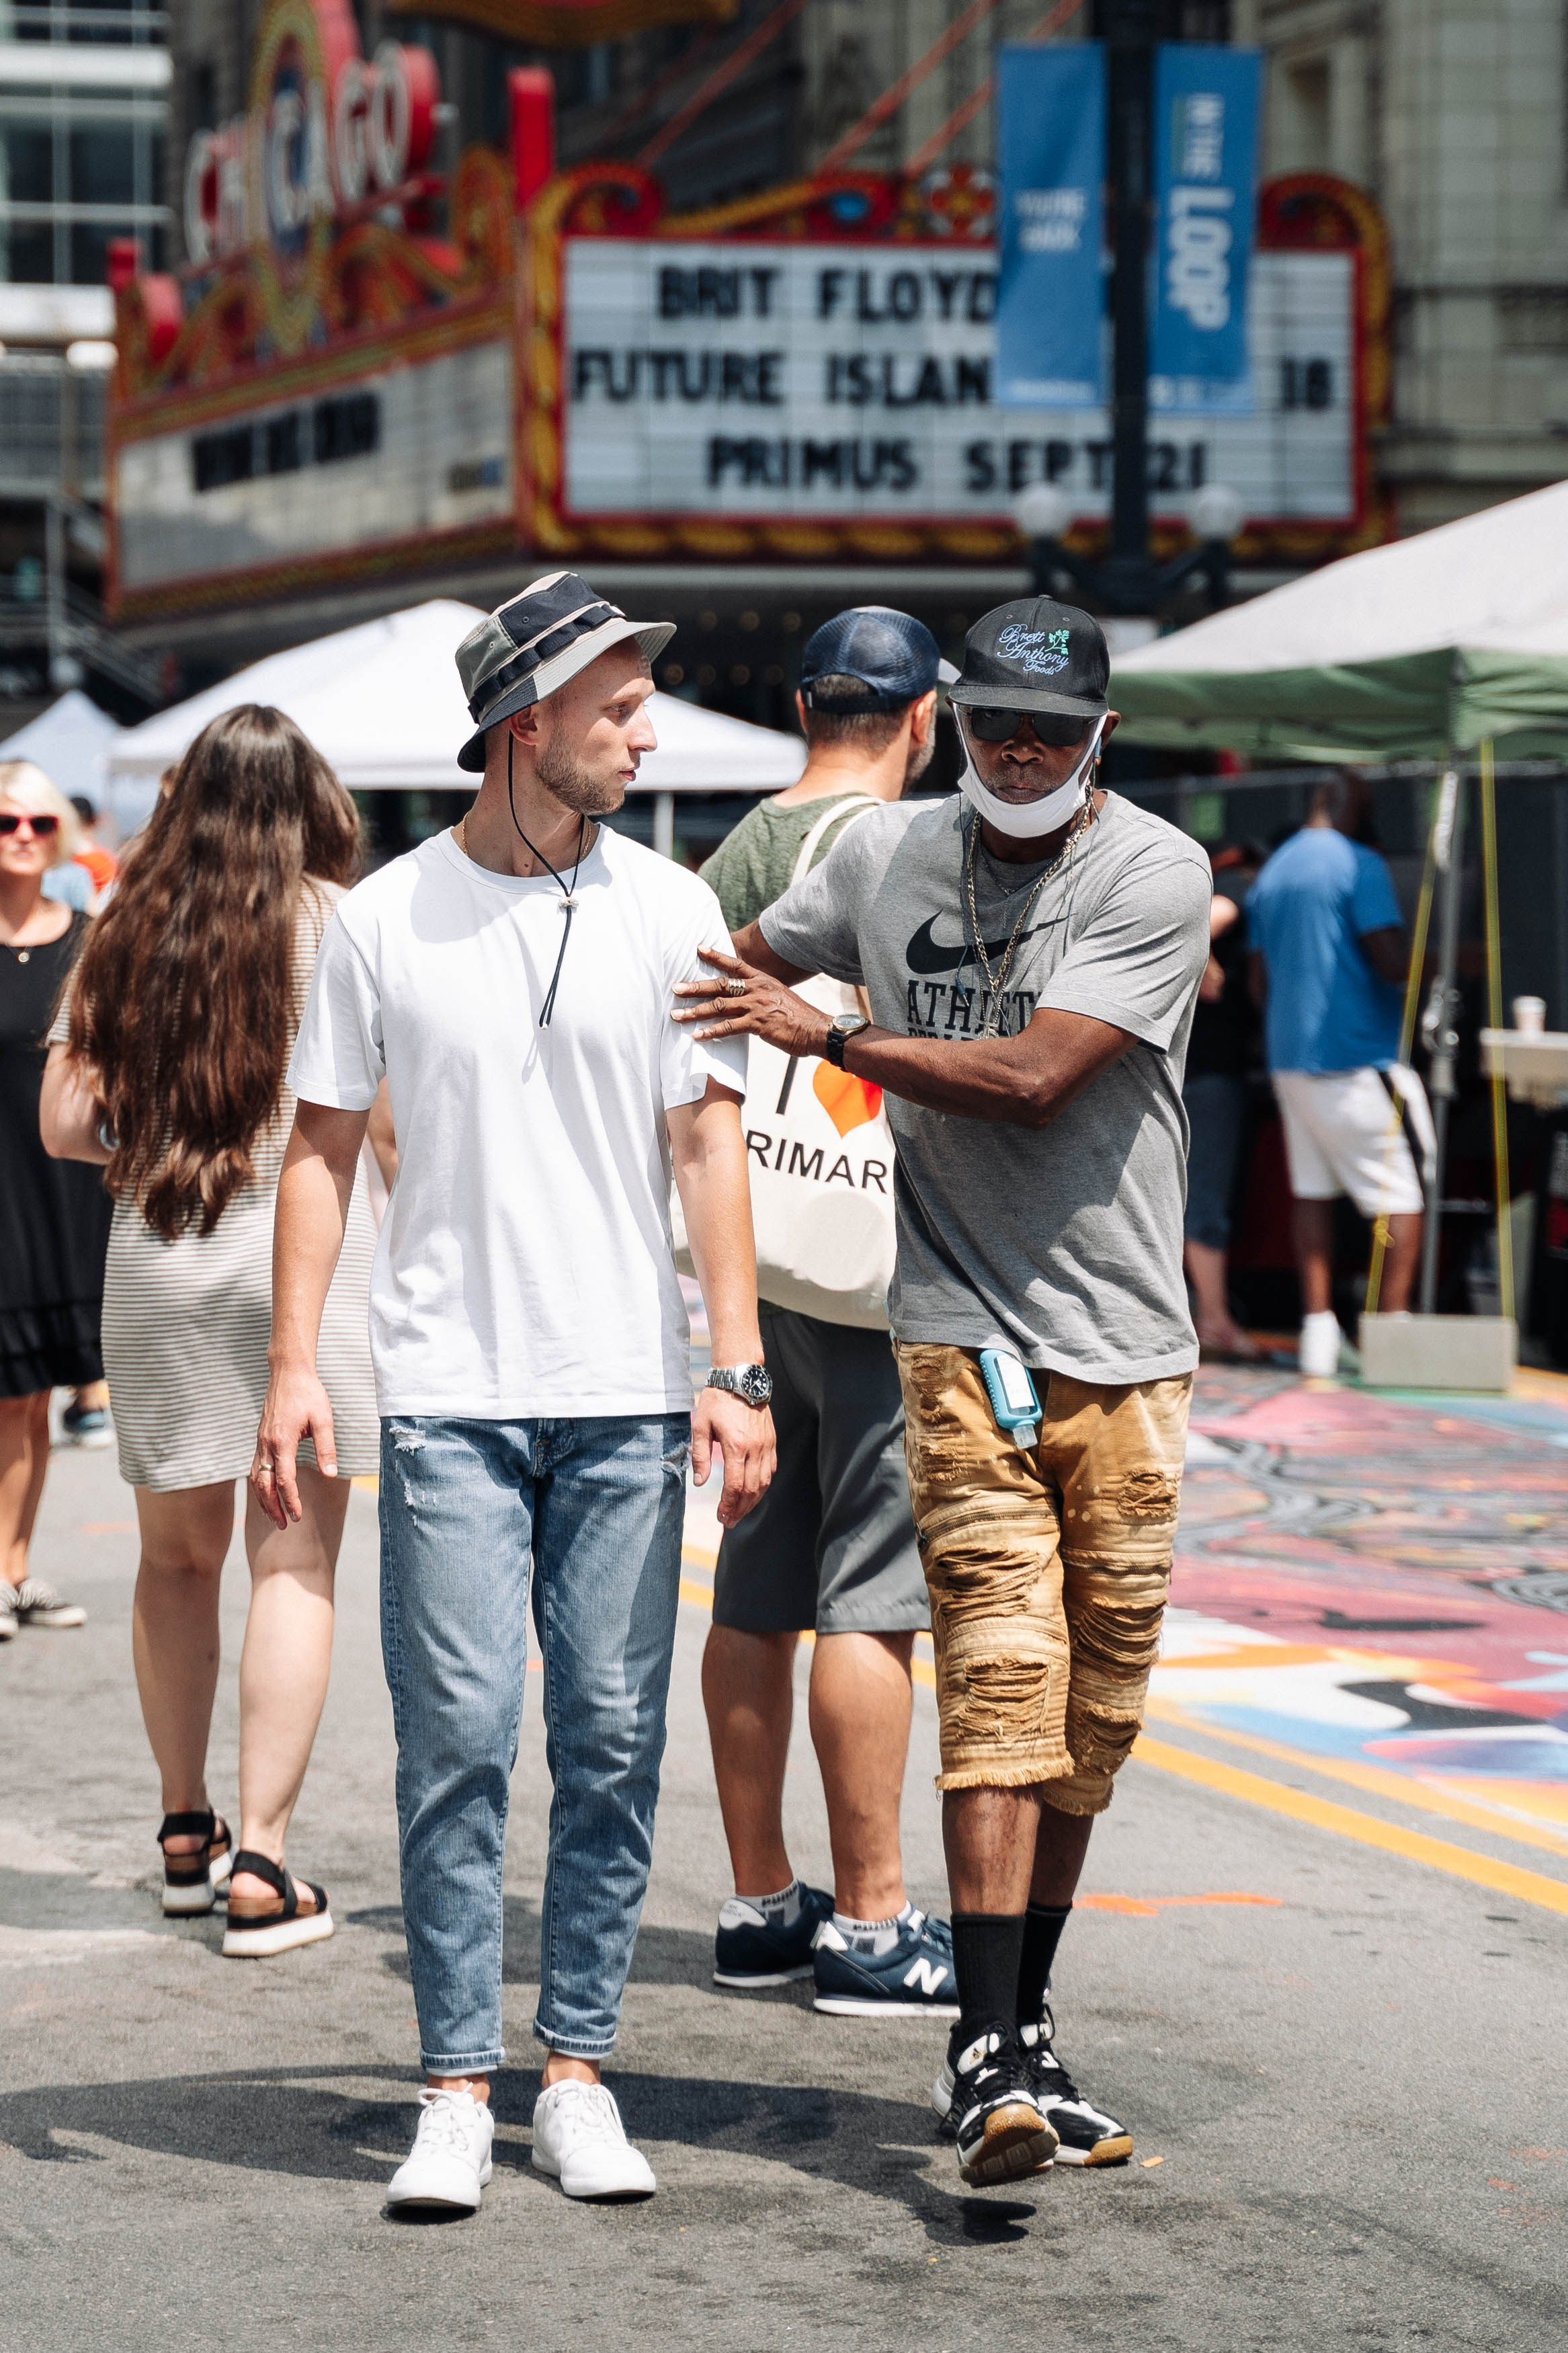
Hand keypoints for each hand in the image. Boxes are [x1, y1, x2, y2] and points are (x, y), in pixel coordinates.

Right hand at [250, 1360, 337, 1529]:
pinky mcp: (260, 1439)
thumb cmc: (309, 1394)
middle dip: (273, 1508)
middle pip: (264, 1485)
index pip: (284, 1481)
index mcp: (282, 1441)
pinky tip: (266, 1494)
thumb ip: (326, 1448)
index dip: (291, 1501)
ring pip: (256, 1478)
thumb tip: (330, 1475)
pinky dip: (259, 1485)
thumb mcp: (324, 1420)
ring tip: (274, 1517)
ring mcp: (260, 1441)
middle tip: (285, 1525)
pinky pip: (254, 1468)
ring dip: (263, 1500)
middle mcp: (266, 1444)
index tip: (298, 1516)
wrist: (288, 1372)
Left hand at [673, 947, 832, 1056]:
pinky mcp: (757, 1024)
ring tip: (676, 1015)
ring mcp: (756, 1006)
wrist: (817, 1029)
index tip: (698, 949)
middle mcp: (757, 989)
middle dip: (695, 986)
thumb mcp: (780, 998)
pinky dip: (710, 1031)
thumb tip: (745, 1001)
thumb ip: (761, 996)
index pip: (735, 964)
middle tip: (676, 987)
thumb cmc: (800, 1018)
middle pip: (720, 985)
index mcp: (763, 980)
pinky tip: (696, 1036)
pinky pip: (728, 1027)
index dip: (716, 956)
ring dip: (695, 1011)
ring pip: (719, 1006)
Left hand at [691, 1385, 775, 1527]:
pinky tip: (753, 1493)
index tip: (721, 1516)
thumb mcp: (700, 1425)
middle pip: (751, 1489)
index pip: (734, 1485)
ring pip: (764, 1483)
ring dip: (752, 1501)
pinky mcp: (772, 1441)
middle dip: (740, 1509)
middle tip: (729, 1521)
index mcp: (736, 1445)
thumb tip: (700, 1482)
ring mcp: (766, 1445)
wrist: (741, 1378)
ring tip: (740, 1512)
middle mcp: (755, 1448)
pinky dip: (763, 1486)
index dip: (728, 1505)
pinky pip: (771, 1470)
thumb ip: (700, 1455)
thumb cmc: (718, 1400)